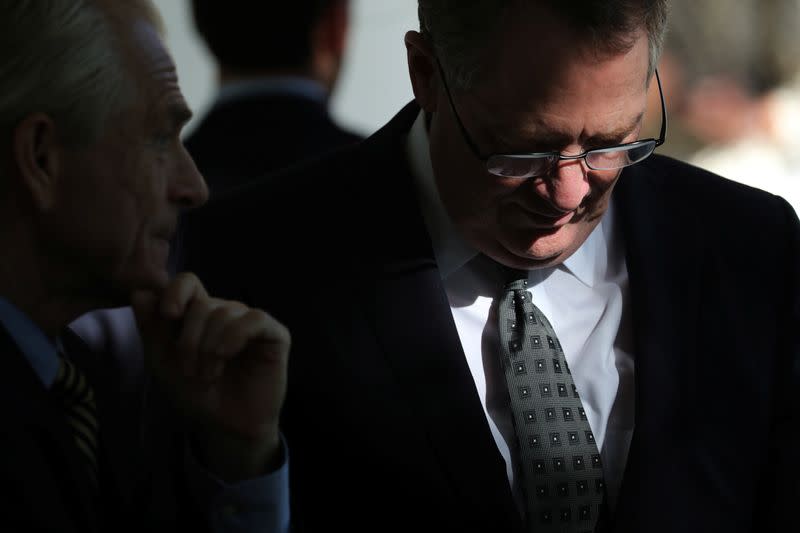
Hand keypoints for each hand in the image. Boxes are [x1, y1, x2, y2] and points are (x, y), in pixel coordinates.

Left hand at [131, 272, 289, 480]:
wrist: (226, 426)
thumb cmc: (197, 395)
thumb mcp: (164, 363)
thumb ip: (151, 329)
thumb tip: (139, 292)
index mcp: (199, 315)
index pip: (189, 283)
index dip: (176, 292)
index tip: (168, 315)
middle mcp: (227, 313)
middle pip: (204, 304)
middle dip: (190, 340)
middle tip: (189, 371)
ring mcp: (252, 322)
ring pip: (227, 312)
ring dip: (210, 348)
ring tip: (208, 375)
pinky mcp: (275, 335)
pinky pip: (255, 320)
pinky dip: (235, 338)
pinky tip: (226, 356)